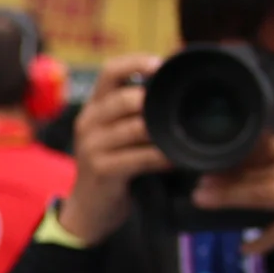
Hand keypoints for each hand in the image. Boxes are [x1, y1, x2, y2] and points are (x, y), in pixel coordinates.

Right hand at [57, 54, 168, 244]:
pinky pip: (139, 157)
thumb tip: (173, 91)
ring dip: (164, 131)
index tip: (162, 63)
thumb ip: (135, 114)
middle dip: (155, 102)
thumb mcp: (115, 135)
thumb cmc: (110, 168)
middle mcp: (88, 122)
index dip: (136, 62)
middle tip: (181, 107)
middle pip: (124, 98)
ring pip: (135, 128)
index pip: (109, 71)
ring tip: (185, 133)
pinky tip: (176, 159)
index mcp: (93, 108)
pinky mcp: (102, 170)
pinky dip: (162, 157)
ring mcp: (92, 146)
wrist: (88, 210)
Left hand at [197, 135, 273, 272]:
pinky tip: (246, 249)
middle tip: (201, 183)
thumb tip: (251, 174)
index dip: (245, 154)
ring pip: (263, 191)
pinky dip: (259, 241)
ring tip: (205, 200)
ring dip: (230, 197)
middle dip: (229, 176)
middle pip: (264, 169)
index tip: (218, 162)